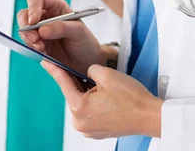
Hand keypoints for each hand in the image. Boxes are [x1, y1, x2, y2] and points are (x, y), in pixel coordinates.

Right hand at [17, 0, 102, 74]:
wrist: (87, 62)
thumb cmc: (86, 42)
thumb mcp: (79, 32)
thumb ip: (62, 28)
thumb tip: (42, 29)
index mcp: (56, 6)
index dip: (32, 6)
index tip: (34, 21)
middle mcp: (46, 17)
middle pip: (25, 14)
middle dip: (26, 26)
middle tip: (35, 38)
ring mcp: (40, 31)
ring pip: (24, 31)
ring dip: (29, 39)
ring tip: (41, 47)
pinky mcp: (38, 45)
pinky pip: (28, 44)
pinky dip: (31, 48)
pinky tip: (42, 51)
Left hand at [41, 61, 163, 138]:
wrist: (148, 116)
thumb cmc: (131, 98)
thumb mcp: (107, 75)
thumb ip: (90, 69)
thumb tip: (86, 71)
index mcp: (79, 107)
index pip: (64, 83)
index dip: (55, 69)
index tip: (46, 61)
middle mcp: (80, 122)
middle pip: (73, 94)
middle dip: (80, 82)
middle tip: (92, 73)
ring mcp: (88, 130)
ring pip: (82, 103)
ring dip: (88, 93)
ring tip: (105, 87)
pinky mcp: (96, 132)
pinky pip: (89, 112)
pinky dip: (94, 103)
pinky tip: (107, 97)